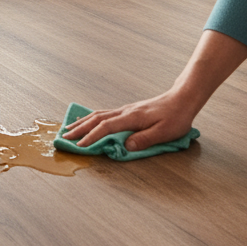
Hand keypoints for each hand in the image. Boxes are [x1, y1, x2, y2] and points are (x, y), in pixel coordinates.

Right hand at [61, 91, 200, 152]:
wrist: (181, 99)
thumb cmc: (176, 117)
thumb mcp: (165, 132)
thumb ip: (145, 139)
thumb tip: (126, 146)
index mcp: (132, 117)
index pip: (106, 127)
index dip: (91, 137)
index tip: (80, 146)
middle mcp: (124, 112)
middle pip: (96, 119)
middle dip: (79, 129)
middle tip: (65, 137)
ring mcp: (124, 110)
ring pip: (97, 114)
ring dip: (82, 122)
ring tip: (69, 128)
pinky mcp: (127, 111)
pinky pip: (103, 113)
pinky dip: (90, 117)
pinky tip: (87, 120)